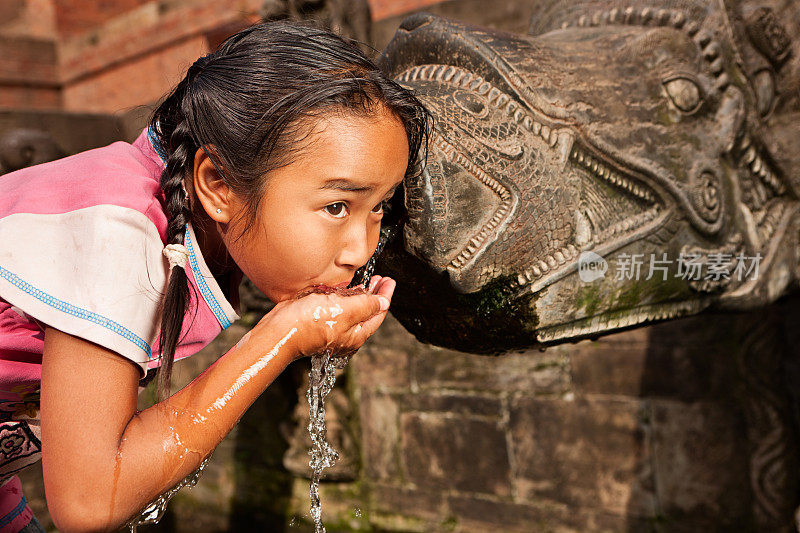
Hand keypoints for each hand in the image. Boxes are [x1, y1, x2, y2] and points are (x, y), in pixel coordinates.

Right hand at [258, 275, 395, 359]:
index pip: (378, 312)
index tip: (390, 280)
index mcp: (356, 334)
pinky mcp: (317, 322)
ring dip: (360, 295)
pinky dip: (343, 298)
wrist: (277, 332)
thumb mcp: (344, 310)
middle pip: (367, 312)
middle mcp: (345, 334)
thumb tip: (383, 303)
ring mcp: (331, 329)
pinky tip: (341, 289)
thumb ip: (366, 306)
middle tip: (380, 279)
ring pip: (352, 311)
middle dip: (375, 294)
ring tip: (365, 282)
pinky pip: (336, 309)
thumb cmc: (309, 323)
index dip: (385, 294)